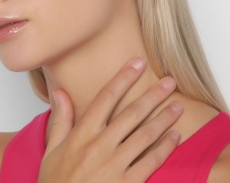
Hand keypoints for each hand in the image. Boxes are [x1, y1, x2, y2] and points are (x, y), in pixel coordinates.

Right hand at [38, 58, 182, 182]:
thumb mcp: (51, 150)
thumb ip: (60, 119)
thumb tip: (60, 91)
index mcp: (82, 134)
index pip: (106, 97)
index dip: (123, 78)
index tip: (137, 63)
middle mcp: (100, 146)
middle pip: (132, 113)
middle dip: (153, 95)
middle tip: (170, 81)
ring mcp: (115, 166)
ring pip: (145, 135)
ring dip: (164, 118)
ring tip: (178, 106)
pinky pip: (150, 162)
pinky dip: (165, 147)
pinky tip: (175, 136)